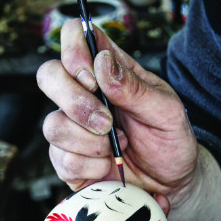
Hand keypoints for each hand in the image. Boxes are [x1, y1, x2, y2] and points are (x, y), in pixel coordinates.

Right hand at [36, 19, 220, 220]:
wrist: (172, 183)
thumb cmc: (170, 141)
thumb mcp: (167, 111)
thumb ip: (135, 88)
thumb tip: (102, 63)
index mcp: (108, 71)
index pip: (75, 37)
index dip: (74, 50)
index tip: (93, 77)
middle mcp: (84, 94)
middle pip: (49, 76)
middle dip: (76, 102)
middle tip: (106, 123)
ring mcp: (71, 128)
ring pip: (52, 125)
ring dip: (89, 142)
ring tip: (117, 146)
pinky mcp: (68, 160)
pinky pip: (62, 159)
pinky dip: (90, 166)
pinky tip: (108, 164)